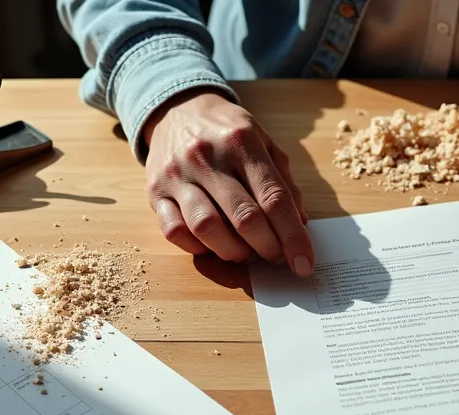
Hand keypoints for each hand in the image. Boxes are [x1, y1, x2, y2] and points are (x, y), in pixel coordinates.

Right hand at [143, 90, 313, 275]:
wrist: (178, 108)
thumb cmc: (227, 131)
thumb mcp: (264, 141)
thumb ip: (283, 181)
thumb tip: (299, 223)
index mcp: (242, 142)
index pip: (274, 198)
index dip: (293, 236)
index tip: (304, 263)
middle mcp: (207, 157)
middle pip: (244, 217)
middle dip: (267, 247)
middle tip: (276, 256)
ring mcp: (178, 175)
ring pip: (207, 228)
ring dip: (233, 251)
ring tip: (246, 252)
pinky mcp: (155, 191)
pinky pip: (174, 231)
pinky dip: (198, 247)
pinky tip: (213, 245)